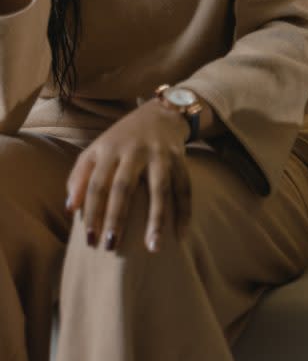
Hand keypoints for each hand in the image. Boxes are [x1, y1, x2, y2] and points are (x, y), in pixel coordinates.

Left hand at [65, 99, 191, 252]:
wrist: (160, 113)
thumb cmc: (122, 139)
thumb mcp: (97, 149)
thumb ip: (80, 175)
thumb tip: (70, 209)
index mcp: (110, 148)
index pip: (97, 183)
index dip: (92, 212)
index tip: (89, 240)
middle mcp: (135, 150)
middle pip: (124, 187)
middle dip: (116, 218)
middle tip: (110, 247)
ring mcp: (160, 154)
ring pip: (160, 189)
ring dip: (156, 219)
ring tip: (153, 247)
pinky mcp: (180, 158)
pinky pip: (184, 188)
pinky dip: (184, 212)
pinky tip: (180, 236)